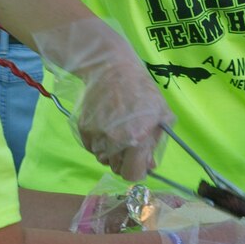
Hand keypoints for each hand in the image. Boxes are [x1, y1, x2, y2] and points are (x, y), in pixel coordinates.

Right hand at [35, 17, 172, 180]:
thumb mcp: (161, 114)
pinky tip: (105, 125)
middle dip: (124, 161)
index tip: (139, 163)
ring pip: (102, 158)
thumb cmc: (141, 90)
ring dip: (110, 152)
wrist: (111, 68)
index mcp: (136, 139)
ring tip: (116, 131)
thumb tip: (150, 165)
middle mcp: (114, 141)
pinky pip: (91, 147)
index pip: (133, 174)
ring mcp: (96, 135)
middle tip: (129, 144)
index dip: (138, 171)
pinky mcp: (83, 129)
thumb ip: (157, 143)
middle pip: (116, 168)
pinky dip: (98, 142)